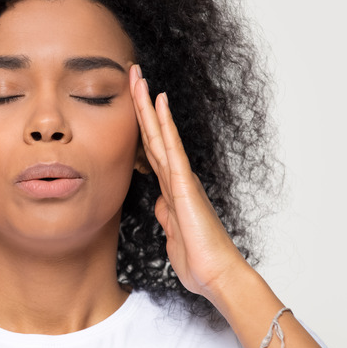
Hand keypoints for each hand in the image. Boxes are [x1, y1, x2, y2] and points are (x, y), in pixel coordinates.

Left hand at [129, 64, 248, 296]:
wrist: (216, 275)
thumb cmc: (197, 258)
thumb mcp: (172, 233)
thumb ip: (166, 215)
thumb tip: (160, 205)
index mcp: (171, 187)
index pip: (150, 148)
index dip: (139, 123)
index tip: (130, 100)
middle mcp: (177, 176)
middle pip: (153, 133)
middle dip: (141, 103)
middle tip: (132, 73)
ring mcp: (181, 178)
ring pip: (160, 133)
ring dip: (148, 105)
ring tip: (138, 77)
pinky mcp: (185, 185)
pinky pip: (172, 148)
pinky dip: (165, 124)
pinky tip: (160, 102)